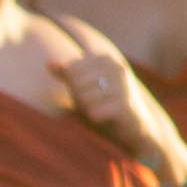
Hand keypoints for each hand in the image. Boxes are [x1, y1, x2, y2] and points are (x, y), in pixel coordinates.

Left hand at [54, 37, 148, 151]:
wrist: (137, 127)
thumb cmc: (106, 104)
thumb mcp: (85, 86)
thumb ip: (67, 74)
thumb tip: (48, 63)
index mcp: (105, 58)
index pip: (71, 70)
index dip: (74, 86)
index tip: (91, 92)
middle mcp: (116, 67)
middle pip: (76, 83)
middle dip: (81, 98)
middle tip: (97, 104)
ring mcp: (122, 85)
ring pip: (83, 98)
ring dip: (89, 109)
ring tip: (102, 110)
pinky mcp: (125, 104)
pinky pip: (94, 112)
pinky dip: (96, 118)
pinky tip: (107, 118)